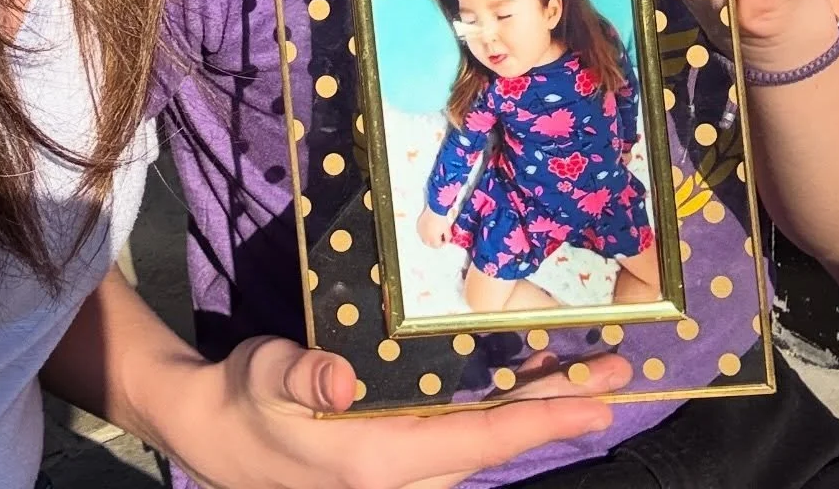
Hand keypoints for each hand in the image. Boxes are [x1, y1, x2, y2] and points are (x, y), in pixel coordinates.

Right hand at [167, 338, 629, 488]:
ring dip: (537, 402)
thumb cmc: (248, 401)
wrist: (218, 432)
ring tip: (589, 369)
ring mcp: (406, 463)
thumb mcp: (269, 379)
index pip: (480, 442)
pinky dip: (502, 403)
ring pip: (488, 434)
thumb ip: (306, 378)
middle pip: (499, 439)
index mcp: (383, 460)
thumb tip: (343, 385)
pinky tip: (526, 376)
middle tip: (620, 374)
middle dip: (559, 406)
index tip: (597, 403)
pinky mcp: (399, 450)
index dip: (540, 422)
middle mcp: (407, 470)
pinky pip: (466, 429)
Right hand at [417, 206, 453, 247]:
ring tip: (433, 234)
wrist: (435, 209)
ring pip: (424, 239)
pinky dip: (424, 233)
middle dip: (435, 243)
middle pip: (430, 244)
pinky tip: (428, 229)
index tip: (444, 239)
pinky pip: (420, 232)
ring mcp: (421, 231)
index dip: (442, 243)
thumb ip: (448, 238)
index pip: (437, 246)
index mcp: (433, 239)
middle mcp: (426, 237)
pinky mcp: (419, 225)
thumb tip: (446, 241)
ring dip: (429, 239)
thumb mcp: (447, 230)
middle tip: (439, 238)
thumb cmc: (442, 220)